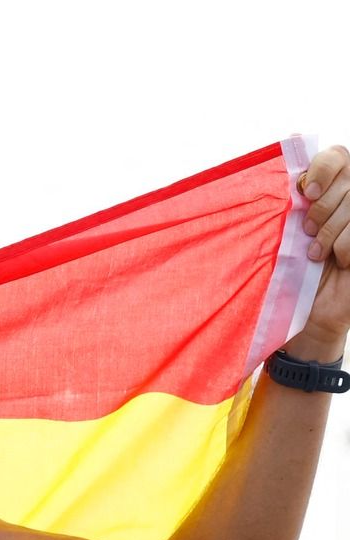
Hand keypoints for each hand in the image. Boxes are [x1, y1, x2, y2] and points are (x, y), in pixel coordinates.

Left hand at [293, 145, 349, 355]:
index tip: (303, 193)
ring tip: (316, 253)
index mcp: (332, 188)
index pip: (338, 154)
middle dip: (322, 207)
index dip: (324, 168)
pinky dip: (344, 248)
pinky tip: (336, 262)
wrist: (304, 316)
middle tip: (307, 232)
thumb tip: (292, 138)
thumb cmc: (288, 271)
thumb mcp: (282, 228)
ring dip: (330, 232)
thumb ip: (289, 193)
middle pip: (348, 177)